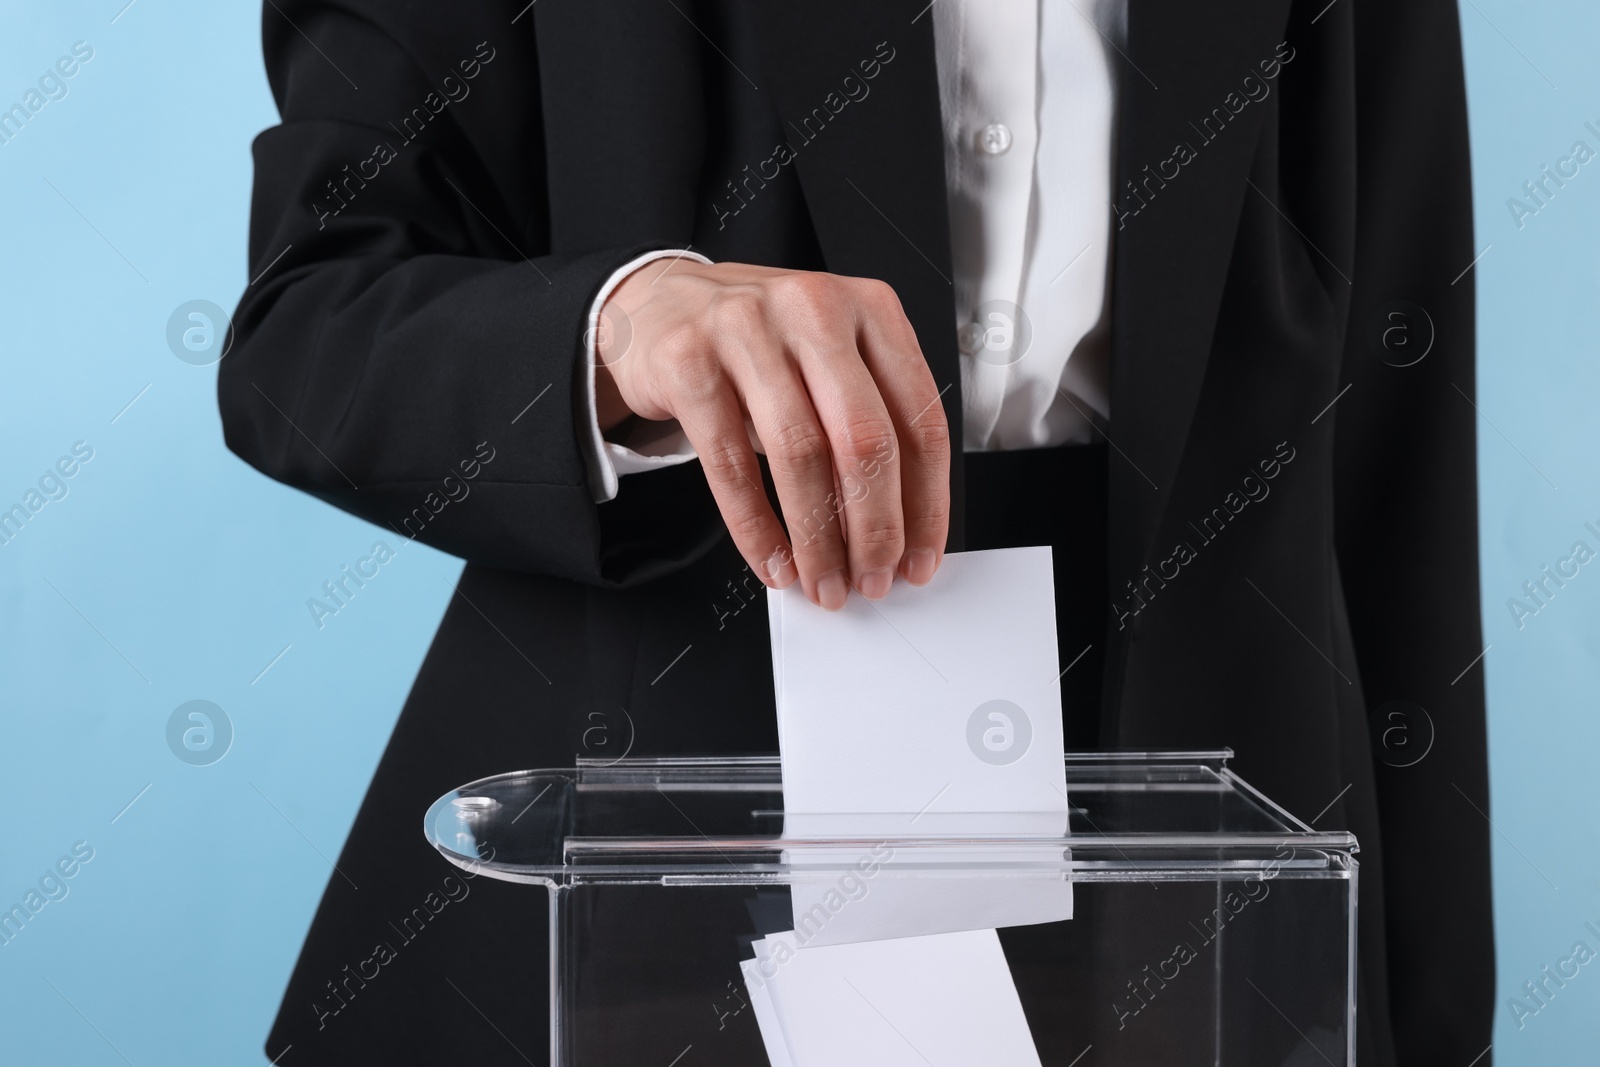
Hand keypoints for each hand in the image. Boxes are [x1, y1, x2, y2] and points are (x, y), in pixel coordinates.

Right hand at [595, 260, 949, 609]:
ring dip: (817, 539)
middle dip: (875, 529)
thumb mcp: (830, 358)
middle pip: (865, 440)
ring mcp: (747, 331)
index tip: (919, 556)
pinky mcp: (689, 364)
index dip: (926, 503)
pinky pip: (731, 465)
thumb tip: (898, 527)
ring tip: (823, 581)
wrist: (659, 301)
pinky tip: (774, 561)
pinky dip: (756, 529)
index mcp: (871, 307)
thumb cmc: (760, 340)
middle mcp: (814, 309)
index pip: (919, 418)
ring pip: (800, 456)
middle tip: (873, 578)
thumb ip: (871, 421)